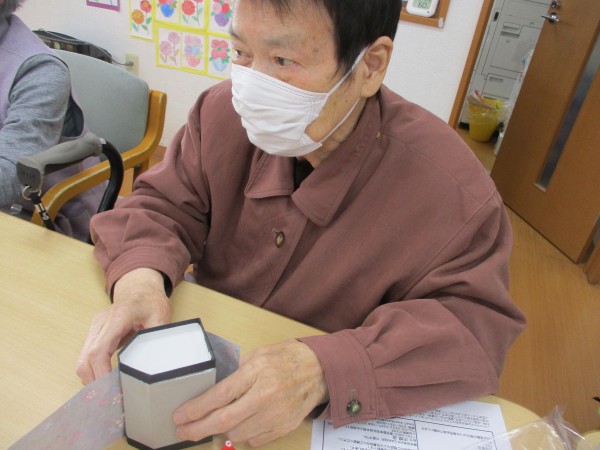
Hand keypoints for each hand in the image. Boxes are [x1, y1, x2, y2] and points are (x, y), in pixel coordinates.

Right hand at [76, 268, 171, 383]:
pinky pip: (86, 356)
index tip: (110, 389)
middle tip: (109, 398)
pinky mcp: (94, 333)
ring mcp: (94, 327)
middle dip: (94, 381)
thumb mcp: (161, 318)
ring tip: (108, 392)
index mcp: (118, 318)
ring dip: (91, 378)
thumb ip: (154, 339)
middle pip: (85, 358)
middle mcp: (101, 322)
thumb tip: (152, 365)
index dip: (101, 373)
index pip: (100, 350)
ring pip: (82, 359)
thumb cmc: (152, 303)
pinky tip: (105, 380)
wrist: (140, 289)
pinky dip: (92, 370)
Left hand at [173, 340, 328, 446]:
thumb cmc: (287, 358)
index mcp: (257, 372)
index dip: (196, 409)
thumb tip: (209, 385)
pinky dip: (243, 434)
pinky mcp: (285, 427)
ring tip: (215, 422)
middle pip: (224, 420)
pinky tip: (240, 424)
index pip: (219, 396)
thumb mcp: (258, 354)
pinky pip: (254, 440)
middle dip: (198, 429)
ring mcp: (276, 414)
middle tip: (183, 431)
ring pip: (237, 434)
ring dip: (221, 430)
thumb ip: (235, 369)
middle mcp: (266, 395)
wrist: (319, 369)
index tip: (180, 416)